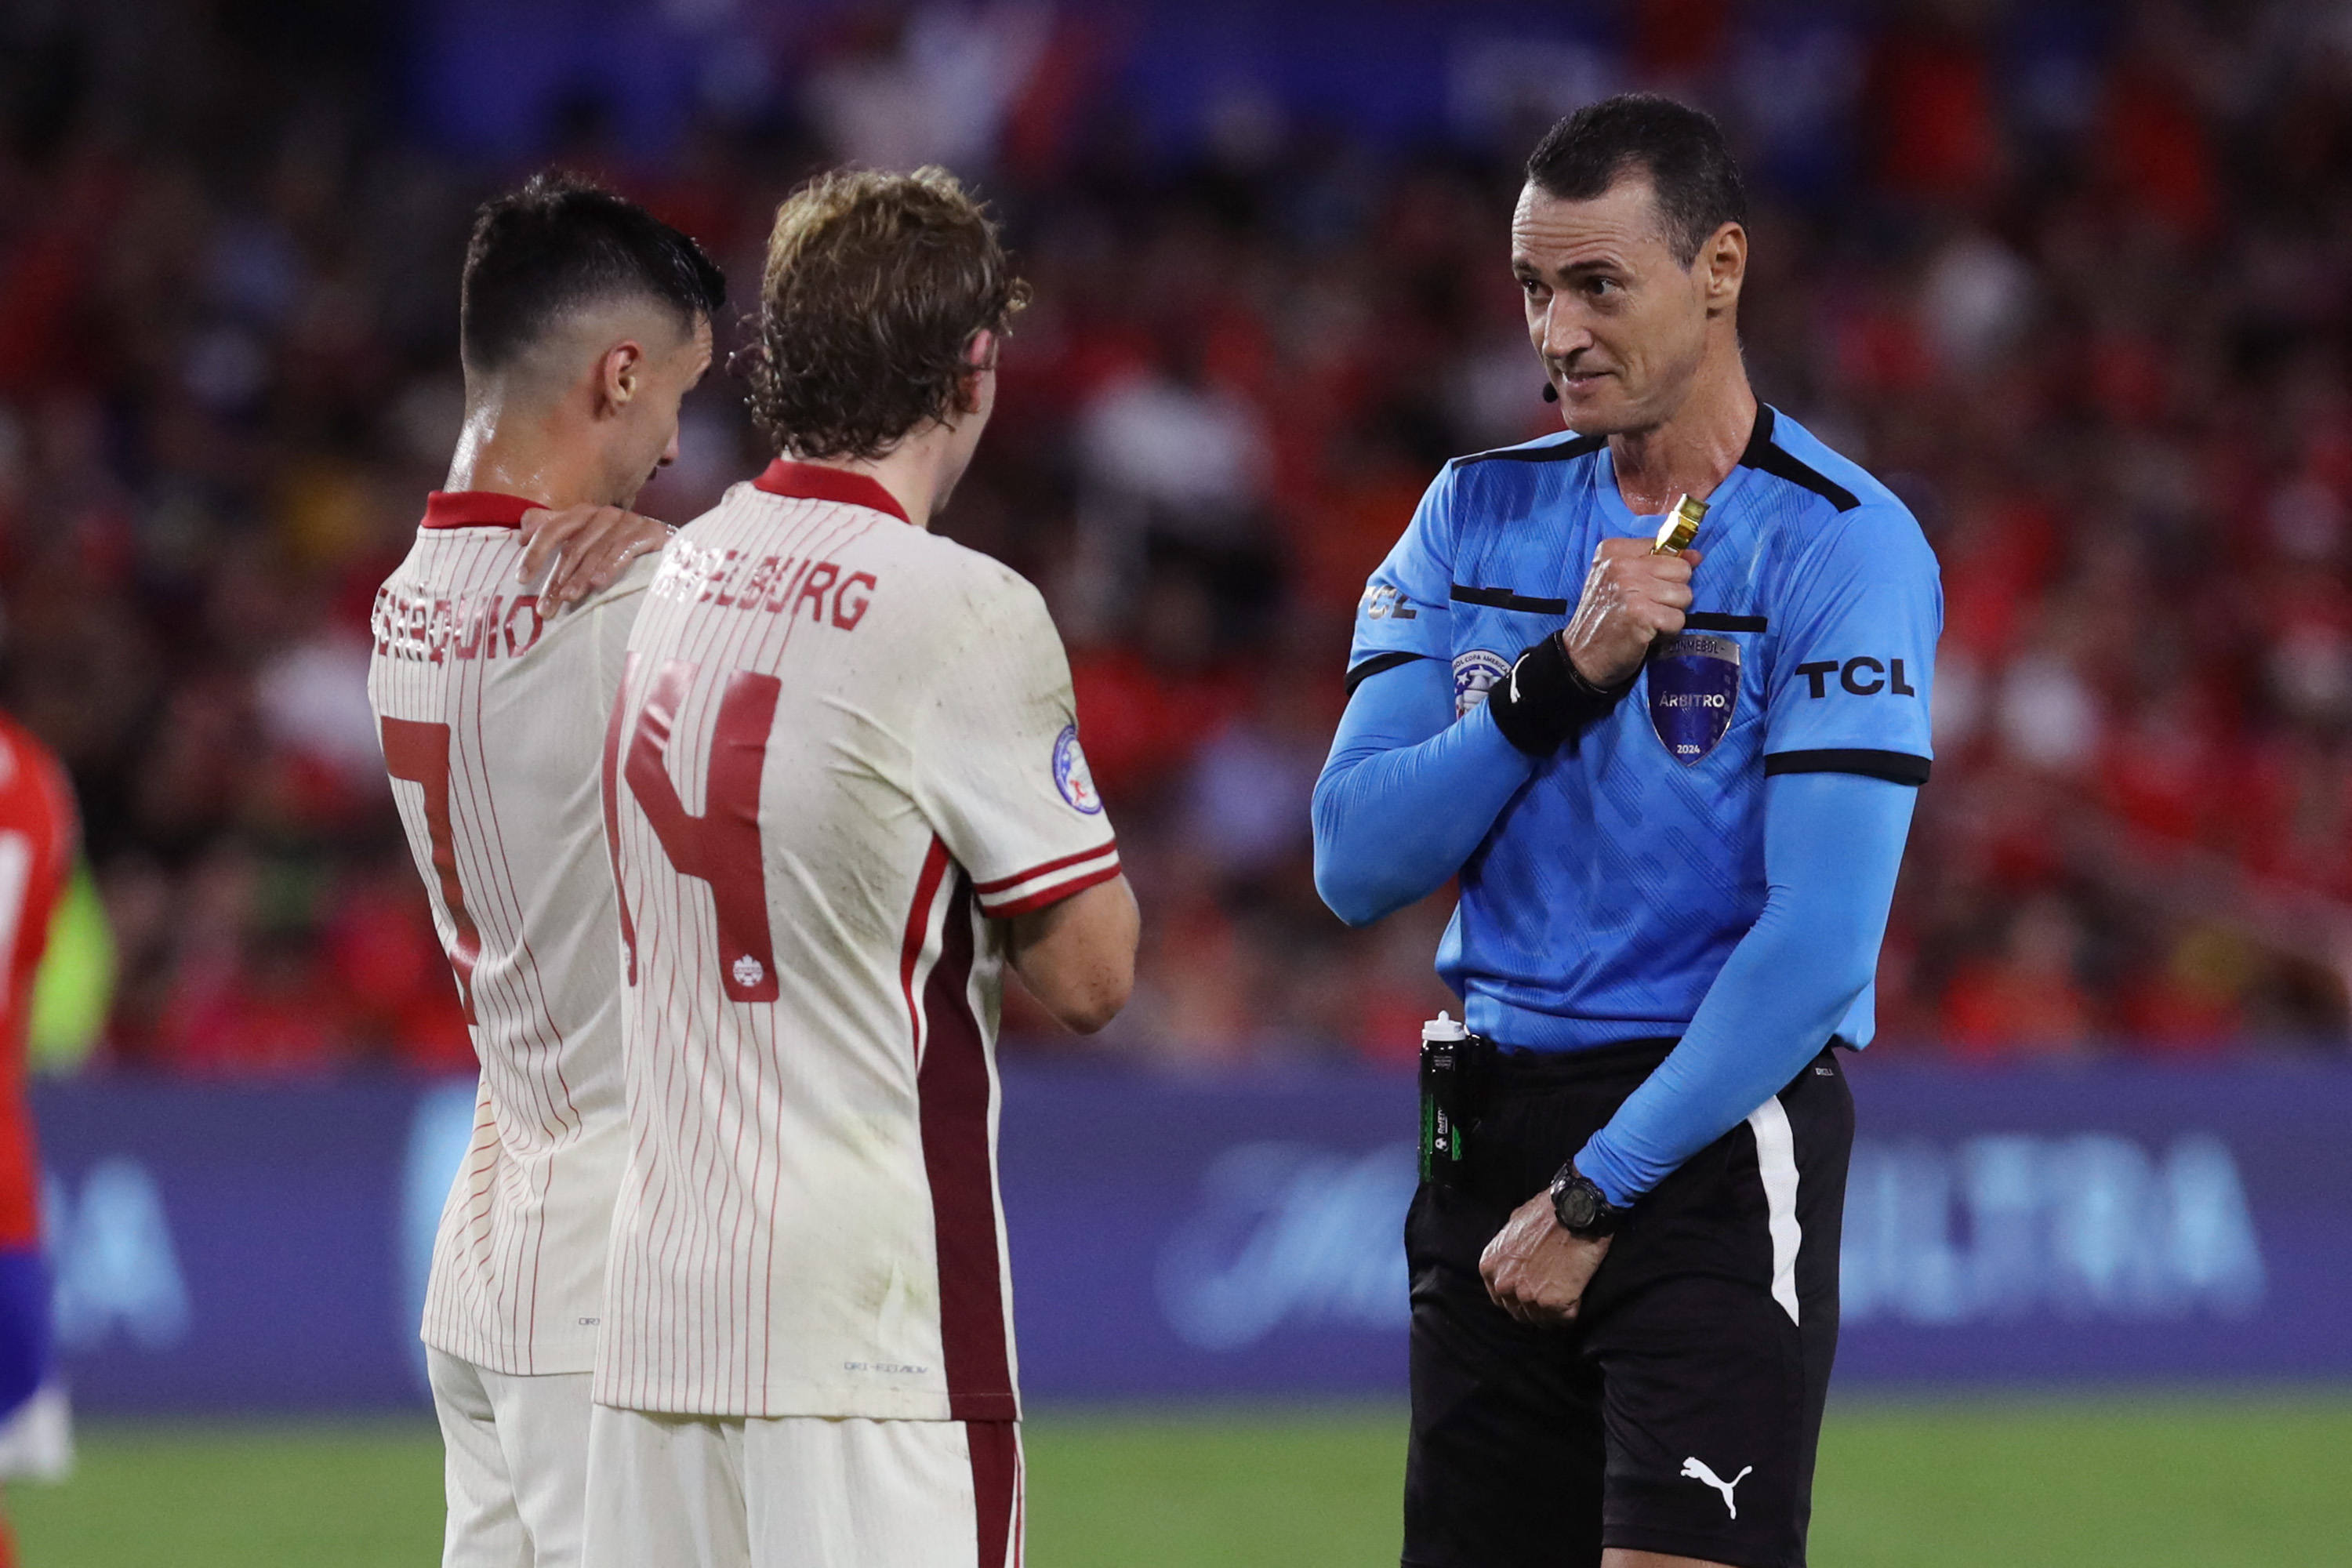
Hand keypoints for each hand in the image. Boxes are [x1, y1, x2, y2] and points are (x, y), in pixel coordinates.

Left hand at [517, 504, 668, 613]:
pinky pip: (624, 549)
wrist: (673, 552)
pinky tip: (598, 584)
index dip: (535, 553)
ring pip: (596, 551)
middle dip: (556, 579)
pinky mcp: (651, 531)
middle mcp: (604, 514)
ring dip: (580, 577)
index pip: (552, 529)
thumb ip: (555, 531)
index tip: (521, 579)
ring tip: (569, 599)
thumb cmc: (622, 549)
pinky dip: (610, 566)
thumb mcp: (586, 539)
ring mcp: (628, 521)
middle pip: (572, 547)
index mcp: (584, 514)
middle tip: (545, 608)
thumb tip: (520, 532)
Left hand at [1480, 1188, 1611, 1327]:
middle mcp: (1504, 1284)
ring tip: (1566, 1297)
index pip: (1500, 1299)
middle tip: (1552, 1296)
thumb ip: (1509, 1246)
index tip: (1532, 1293)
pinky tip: (1576, 1296)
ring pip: (1541, 1320)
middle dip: (1535, 1307)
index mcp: (1490, 1266)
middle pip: (1519, 1313)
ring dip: (1553, 1313)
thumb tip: (1514, 1255)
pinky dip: (1572, 1312)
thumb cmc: (1548, 1212)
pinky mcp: (1554, 1303)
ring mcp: (1528, 1296)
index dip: (1518, 1297)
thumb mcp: (1514, 1223)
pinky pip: (1564, 1319)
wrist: (1575, 1210)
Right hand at [1560, 539, 1702, 688]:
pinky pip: (1678, 619)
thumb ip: (1656, 563)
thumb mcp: (1620, 580)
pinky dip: (1667, 632)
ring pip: (1684, 595)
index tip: (1647, 587)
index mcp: (1614, 550)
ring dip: (1669, 614)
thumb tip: (1696, 555)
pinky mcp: (1641, 613)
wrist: (1581, 656)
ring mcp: (1630, 587)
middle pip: (1682, 570)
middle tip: (1646, 607)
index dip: (1666, 572)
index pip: (1668, 547)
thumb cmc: (1603, 618)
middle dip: (1671, 593)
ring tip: (1646, 620)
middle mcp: (1621, 564)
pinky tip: (1646, 633)